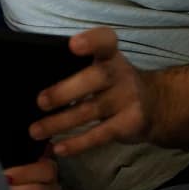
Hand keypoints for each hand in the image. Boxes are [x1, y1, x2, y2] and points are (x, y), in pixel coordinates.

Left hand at [29, 28, 156, 156]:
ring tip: (36, 131)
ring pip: (91, 110)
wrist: (156, 105)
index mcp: (109, 55)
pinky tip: (60, 148)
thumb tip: (33, 79)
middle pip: (95, 78)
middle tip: (40, 102)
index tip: (74, 45)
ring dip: (61, 122)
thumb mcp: (103, 66)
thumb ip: (77, 68)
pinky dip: (79, 143)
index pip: (105, 41)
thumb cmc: (113, 82)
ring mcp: (128, 99)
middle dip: (65, 91)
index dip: (91, 40)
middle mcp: (120, 74)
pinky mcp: (130, 123)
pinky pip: (101, 135)